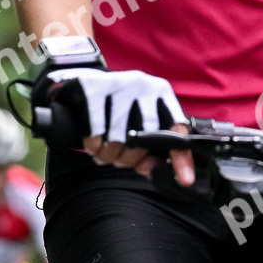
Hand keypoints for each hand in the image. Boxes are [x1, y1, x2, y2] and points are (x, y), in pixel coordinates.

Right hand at [53, 66, 193, 186]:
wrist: (78, 82)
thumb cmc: (113, 108)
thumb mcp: (137, 122)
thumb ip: (150, 148)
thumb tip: (155, 170)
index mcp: (160, 92)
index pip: (177, 127)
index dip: (181, 157)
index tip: (185, 180)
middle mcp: (143, 84)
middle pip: (145, 138)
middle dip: (131, 159)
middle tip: (120, 161)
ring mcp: (118, 84)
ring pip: (119, 139)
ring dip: (109, 156)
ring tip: (103, 154)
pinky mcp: (92, 88)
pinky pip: (97, 133)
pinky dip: (93, 147)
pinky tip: (92, 145)